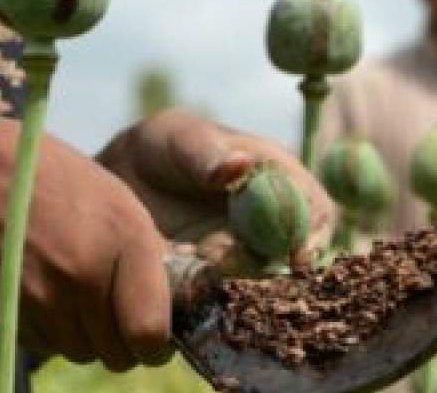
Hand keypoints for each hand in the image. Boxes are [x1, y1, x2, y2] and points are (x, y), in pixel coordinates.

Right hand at [0, 115, 170, 370]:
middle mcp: (86, 274)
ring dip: (89, 338)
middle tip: (124, 322)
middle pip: (116, 354)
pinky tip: (54, 297)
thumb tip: (181, 293)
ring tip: (87, 301)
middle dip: (125, 344)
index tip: (157, 338)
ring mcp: (41, 294)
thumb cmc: (62, 179)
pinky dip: (54, 332)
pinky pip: (44, 344)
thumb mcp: (121, 203)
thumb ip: (152, 251)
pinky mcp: (5, 307)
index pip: (150, 332)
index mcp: (127, 240)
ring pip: (80, 351)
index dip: (157, 345)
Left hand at [97, 108, 335, 272]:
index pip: (316, 210)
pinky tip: (176, 278)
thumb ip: (205, 152)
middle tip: (223, 264)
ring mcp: (249, 253)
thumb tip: (241, 164)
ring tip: (188, 262)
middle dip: (268, 267)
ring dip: (233, 282)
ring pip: (261, 281)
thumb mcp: (178, 138)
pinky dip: (208, 295)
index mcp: (280, 178)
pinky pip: (227, 297)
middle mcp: (273, 220)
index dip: (314, 235)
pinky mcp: (220, 279)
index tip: (296, 256)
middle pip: (295, 256)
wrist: (120, 181)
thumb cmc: (160, 147)